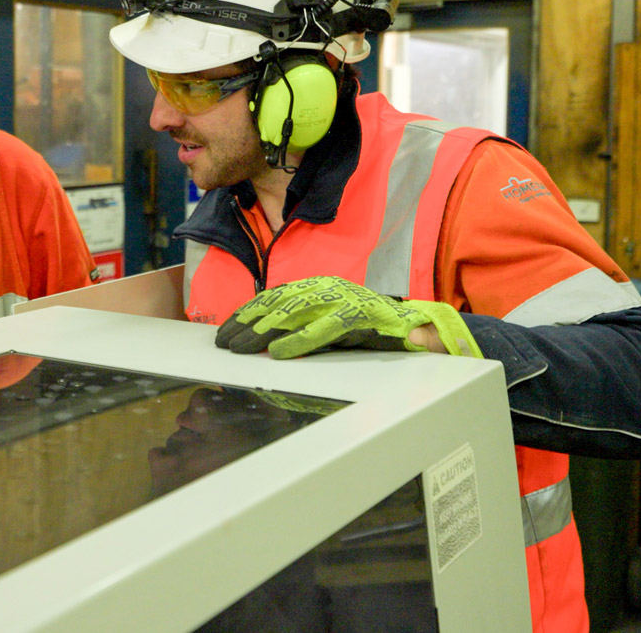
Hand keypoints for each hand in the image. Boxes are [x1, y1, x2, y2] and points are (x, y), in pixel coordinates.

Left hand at [214, 276, 481, 359]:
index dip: (249, 312)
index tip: (226, 329)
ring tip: (243, 346)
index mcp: (318, 287)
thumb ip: (299, 325)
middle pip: (279, 302)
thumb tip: (261, 338)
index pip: (275, 296)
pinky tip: (280, 352)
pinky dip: (300, 340)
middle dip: (249, 322)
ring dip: (266, 329)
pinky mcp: (361, 315)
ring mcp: (345, 299)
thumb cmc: (366, 328)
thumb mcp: (326, 325)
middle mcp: (328, 288)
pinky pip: (325, 328)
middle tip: (225, 343)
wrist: (414, 326)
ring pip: (296, 311)